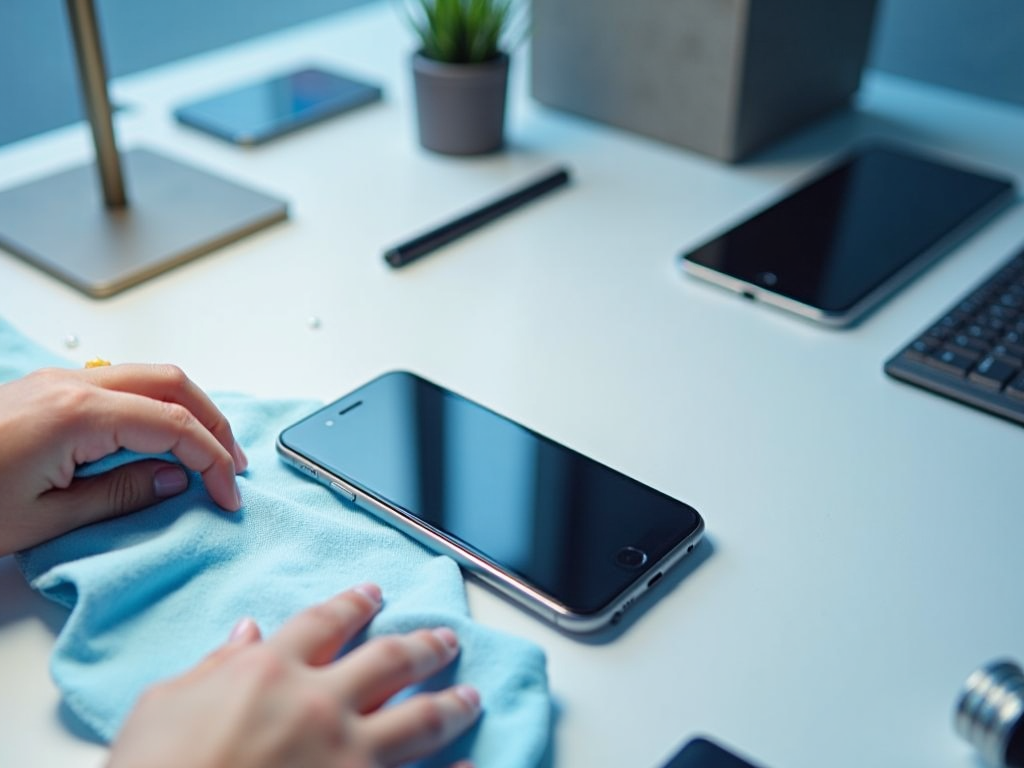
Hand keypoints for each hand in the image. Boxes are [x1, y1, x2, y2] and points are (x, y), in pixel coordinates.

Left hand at [0, 364, 246, 555]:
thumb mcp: (48, 518)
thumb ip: (124, 493)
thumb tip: (177, 478)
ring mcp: (59, 380)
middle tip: (231, 466)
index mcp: (77, 414)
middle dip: (213, 422)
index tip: (227, 494)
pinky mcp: (49, 388)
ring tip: (205, 452)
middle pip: (172, 382)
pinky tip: (161, 438)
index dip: (212, 459)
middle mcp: (72, 384)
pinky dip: (157, 406)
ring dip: (188, 409)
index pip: (174, 425)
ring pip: (150, 376)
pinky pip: (122, 383)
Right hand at [107, 584, 479, 767]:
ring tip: (472, 696)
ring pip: (420, 717)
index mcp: (271, 670)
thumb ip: (213, 666)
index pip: (324, 621)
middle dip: (423, 645)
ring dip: (452, 704)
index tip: (374, 594)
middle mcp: (320, 705)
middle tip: (445, 639)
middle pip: (389, 660)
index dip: (352, 603)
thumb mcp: (162, 706)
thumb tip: (246, 632)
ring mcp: (347, 757)